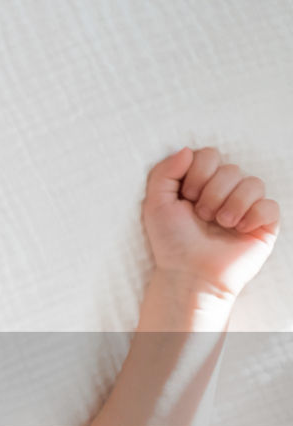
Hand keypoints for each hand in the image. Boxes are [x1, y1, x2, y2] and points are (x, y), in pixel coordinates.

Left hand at [142, 146, 280, 300]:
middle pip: (231, 168)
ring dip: (231, 204)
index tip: (186, 196)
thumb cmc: (172, 243)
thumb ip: (164, 172)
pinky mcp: (264, 225)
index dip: (198, 172)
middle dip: (212, 192)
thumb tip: (186, 150)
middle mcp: (225, 193)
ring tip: (219, 224)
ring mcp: (246, 208)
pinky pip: (270, 205)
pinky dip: (253, 215)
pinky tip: (239, 230)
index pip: (209, 155)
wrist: (189, 275)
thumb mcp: (155, 204)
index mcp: (200, 185)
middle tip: (201, 215)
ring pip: (253, 183)